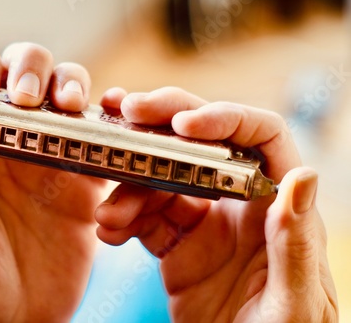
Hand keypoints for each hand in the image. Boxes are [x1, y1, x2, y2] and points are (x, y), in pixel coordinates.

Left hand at [0, 43, 106, 322]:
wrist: (10, 322)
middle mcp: (12, 143)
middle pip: (26, 75)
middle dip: (32, 70)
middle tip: (29, 100)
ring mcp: (52, 161)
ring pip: (69, 99)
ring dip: (73, 89)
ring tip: (71, 109)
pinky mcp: (85, 186)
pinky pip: (106, 146)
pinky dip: (113, 133)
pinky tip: (110, 135)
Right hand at [96, 87, 337, 321]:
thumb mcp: (295, 299)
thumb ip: (295, 242)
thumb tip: (303, 176)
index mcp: (277, 207)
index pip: (259, 137)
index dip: (223, 118)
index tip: (182, 124)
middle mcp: (239, 204)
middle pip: (202, 144)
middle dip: (162, 124)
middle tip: (125, 113)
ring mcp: (205, 223)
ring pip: (161, 180)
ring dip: (130, 187)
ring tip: (109, 213)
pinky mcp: (177, 246)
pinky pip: (144, 219)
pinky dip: (122, 218)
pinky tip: (109, 230)